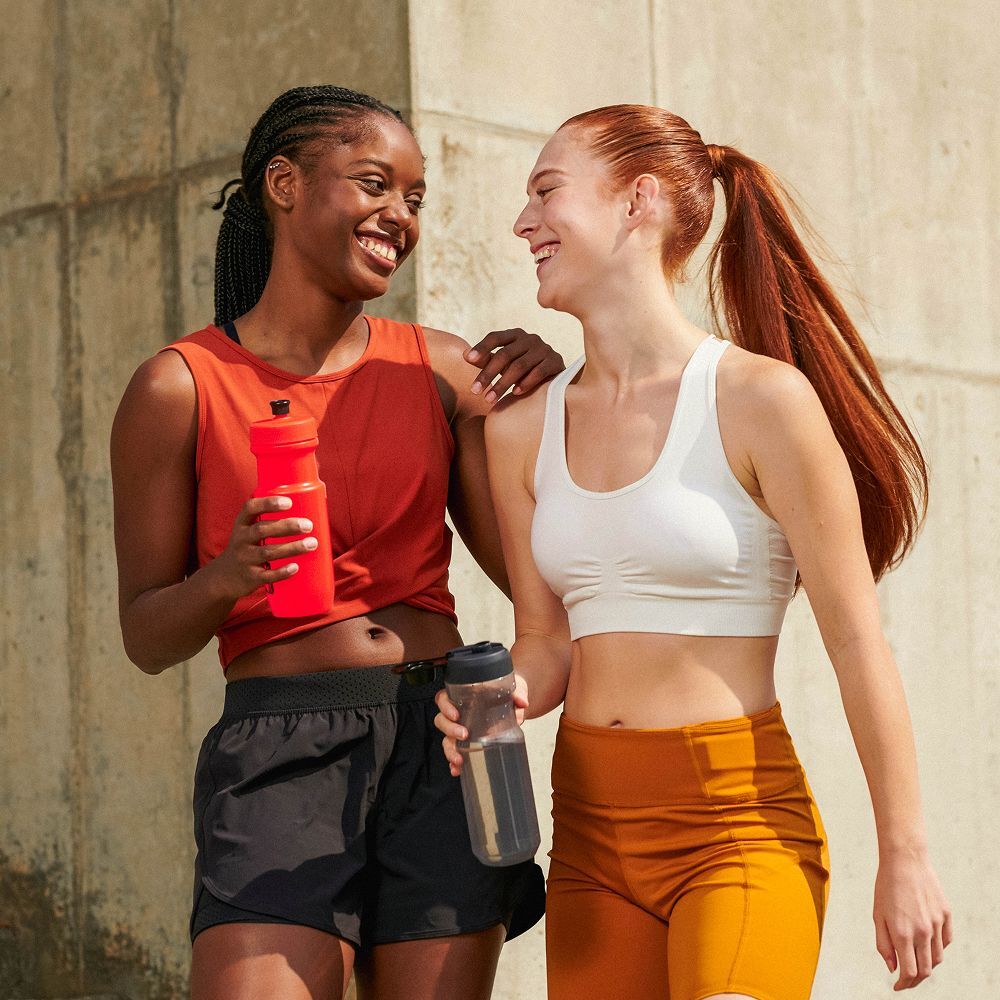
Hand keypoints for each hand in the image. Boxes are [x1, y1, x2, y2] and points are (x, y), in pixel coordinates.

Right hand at [211, 496, 317, 600]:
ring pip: (268, 552)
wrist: (223, 579)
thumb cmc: (246, 548)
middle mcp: (240, 540)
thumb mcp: (247, 531)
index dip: (268, 503)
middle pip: (262, 529)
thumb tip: (308, 508)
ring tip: (312, 544)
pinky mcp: (250, 578)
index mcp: (242, 524)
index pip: (250, 508)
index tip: (289, 502)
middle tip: (308, 525)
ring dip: (292, 547)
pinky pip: (267, 575)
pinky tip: (295, 567)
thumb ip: (268, 521)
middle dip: (287, 526)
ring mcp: (244, 559)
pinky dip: (281, 572)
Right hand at [433, 674, 530, 776]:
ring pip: (445, 739)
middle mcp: (459, 713)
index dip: (446, 707)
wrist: (514, 704)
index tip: (456, 715)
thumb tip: (522, 702)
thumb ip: (518, 694)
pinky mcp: (467, 743)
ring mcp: (461, 729)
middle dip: (450, 729)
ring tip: (459, 759)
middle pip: (441, 720)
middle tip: (464, 734)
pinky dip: (454, 762)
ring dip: (450, 750)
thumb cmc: (507, 693)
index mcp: (464, 697)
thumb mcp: (513, 689)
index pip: (444, 699)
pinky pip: (455, 753)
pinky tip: (458, 769)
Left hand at [466, 328, 563, 402]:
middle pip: (505, 354)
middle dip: (488, 374)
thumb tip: (465, 356)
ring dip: (503, 384)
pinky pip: (538, 372)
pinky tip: (514, 394)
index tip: (468, 360)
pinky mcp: (556, 361)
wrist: (554, 376)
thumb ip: (487, 359)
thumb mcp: (504, 363)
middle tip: (475, 391)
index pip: (495, 337)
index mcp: (515, 335)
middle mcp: (530, 338)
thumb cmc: (523, 369)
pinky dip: (525, 383)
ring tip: (489, 399)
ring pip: (520, 365)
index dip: (481, 347)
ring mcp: (544, 349)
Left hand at [873, 849, 952, 989]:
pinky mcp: (946, 915)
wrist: (905, 860)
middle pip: (925, 970)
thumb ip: (884, 944)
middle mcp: (923, 932)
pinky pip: (946, 941)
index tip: (897, 986)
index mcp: (903, 933)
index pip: (909, 972)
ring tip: (915, 961)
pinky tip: (927, 944)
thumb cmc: (886, 886)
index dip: (904, 983)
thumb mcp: (877, 915)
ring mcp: (937, 924)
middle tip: (906, 979)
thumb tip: (893, 968)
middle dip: (915, 979)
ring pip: (938, 958)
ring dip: (927, 965)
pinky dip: (938, 948)